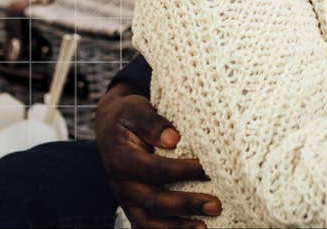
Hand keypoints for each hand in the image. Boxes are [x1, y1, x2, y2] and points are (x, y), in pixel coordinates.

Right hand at [95, 83, 219, 228]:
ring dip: (178, 226)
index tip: (207, 169)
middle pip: (153, 201)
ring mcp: (126, 198)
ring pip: (148, 221)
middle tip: (215, 204)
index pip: (154, 170)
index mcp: (121, 159)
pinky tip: (193, 228)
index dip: (181, 171)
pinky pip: (148, 225)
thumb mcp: (136, 109)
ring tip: (205, 226)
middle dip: (186, 204)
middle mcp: (121, 184)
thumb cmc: (129, 116)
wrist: (111, 126)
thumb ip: (152, 122)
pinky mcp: (133, 206)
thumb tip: (173, 139)